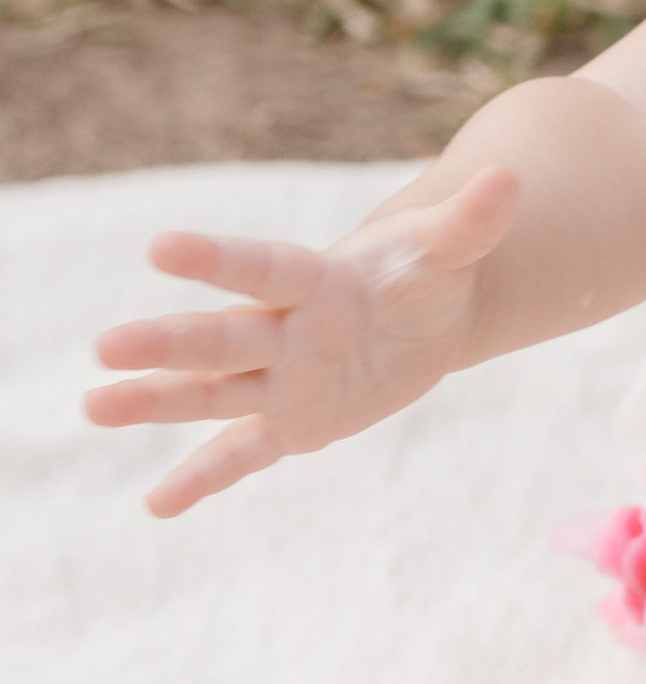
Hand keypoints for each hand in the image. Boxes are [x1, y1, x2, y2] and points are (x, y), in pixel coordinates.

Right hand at [86, 165, 521, 517]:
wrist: (419, 315)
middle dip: (168, 344)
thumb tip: (511, 179)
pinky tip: (157, 505)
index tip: (161, 246)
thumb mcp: (449, 252)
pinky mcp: (290, 424)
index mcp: (313, 281)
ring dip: (158, 402)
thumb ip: (471, 223)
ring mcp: (280, 380)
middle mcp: (283, 331)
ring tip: (95, 406)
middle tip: (105, 347)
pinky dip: (202, 479)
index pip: (262, 269)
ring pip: (215, 394)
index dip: (217, 260)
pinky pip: (242, 455)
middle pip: (222, 338)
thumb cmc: (423, 273)